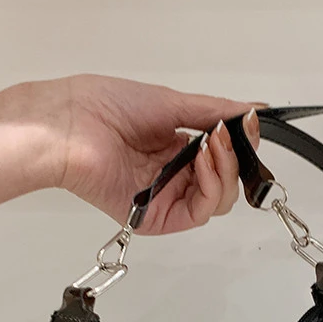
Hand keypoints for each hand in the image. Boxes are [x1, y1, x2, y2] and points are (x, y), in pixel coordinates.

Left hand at [33, 75, 262, 233]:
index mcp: (175, 150)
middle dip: (235, 158)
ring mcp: (166, 198)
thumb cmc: (103, 108)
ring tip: (213, 144)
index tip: (247, 124)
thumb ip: (215, 111)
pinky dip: (211, 186)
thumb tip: (252, 110)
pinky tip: (203, 161)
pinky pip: (199, 212)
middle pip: (226, 183)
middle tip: (226, 135)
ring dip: (225, 170)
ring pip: (219, 201)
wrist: (70, 124)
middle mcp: (173, 177)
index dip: (240, 145)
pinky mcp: (157, 218)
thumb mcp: (172, 103)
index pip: (223, 158)